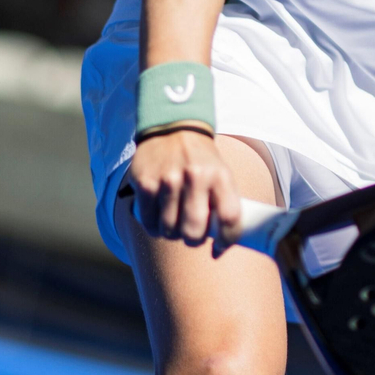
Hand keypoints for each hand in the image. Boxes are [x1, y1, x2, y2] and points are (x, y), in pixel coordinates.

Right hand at [126, 129, 242, 247]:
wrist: (173, 126)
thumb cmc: (200, 159)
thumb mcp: (220, 172)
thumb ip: (222, 203)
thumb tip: (221, 244)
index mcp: (220, 175)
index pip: (229, 218)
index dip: (227, 240)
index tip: (219, 248)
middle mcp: (195, 177)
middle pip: (194, 231)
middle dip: (193, 240)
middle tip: (192, 234)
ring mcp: (168, 180)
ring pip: (170, 231)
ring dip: (172, 233)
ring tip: (174, 222)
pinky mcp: (145, 183)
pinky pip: (149, 223)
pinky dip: (154, 227)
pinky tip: (158, 217)